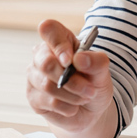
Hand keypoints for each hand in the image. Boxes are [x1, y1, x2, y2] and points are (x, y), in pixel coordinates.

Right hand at [26, 19, 114, 133]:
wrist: (91, 109)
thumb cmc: (94, 82)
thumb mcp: (103, 71)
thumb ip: (96, 61)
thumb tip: (79, 59)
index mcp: (60, 40)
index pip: (48, 29)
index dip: (58, 44)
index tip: (70, 60)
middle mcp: (42, 55)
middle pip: (46, 63)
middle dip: (72, 80)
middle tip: (90, 89)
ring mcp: (34, 76)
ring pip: (47, 85)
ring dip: (73, 95)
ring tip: (85, 97)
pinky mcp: (33, 97)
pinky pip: (48, 102)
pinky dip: (67, 106)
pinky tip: (73, 106)